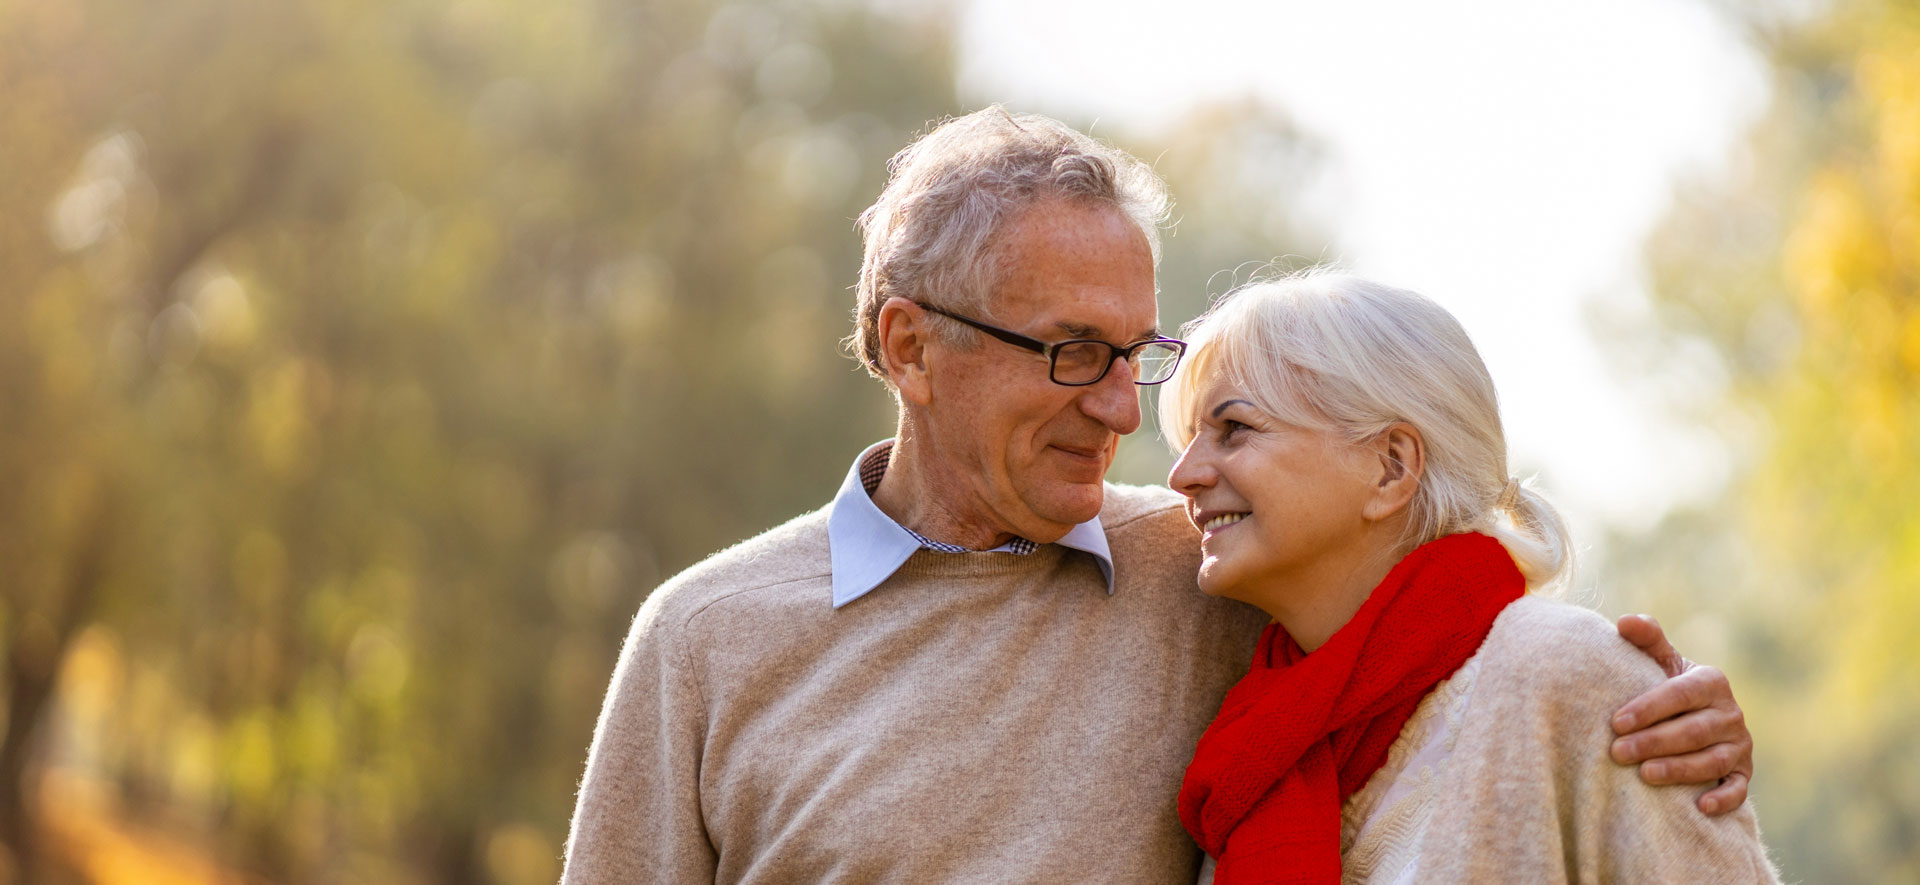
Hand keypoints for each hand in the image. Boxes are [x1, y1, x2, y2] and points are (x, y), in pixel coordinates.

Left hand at [1609, 613, 1752, 815]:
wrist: (1694, 719)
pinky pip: (1739, 788)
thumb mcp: (1660, 662)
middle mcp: (1731, 713)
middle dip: (1654, 742)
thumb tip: (1624, 621)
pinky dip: (1723, 798)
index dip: (1648, 708)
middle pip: (1693, 731)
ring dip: (1679, 769)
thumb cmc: (1667, 688)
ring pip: (1712, 760)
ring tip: (1644, 774)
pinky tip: (1699, 805)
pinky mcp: (1743, 773)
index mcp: (1710, 682)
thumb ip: (1646, 640)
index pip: (1680, 695)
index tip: (1616, 722)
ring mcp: (1740, 745)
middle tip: (1618, 752)